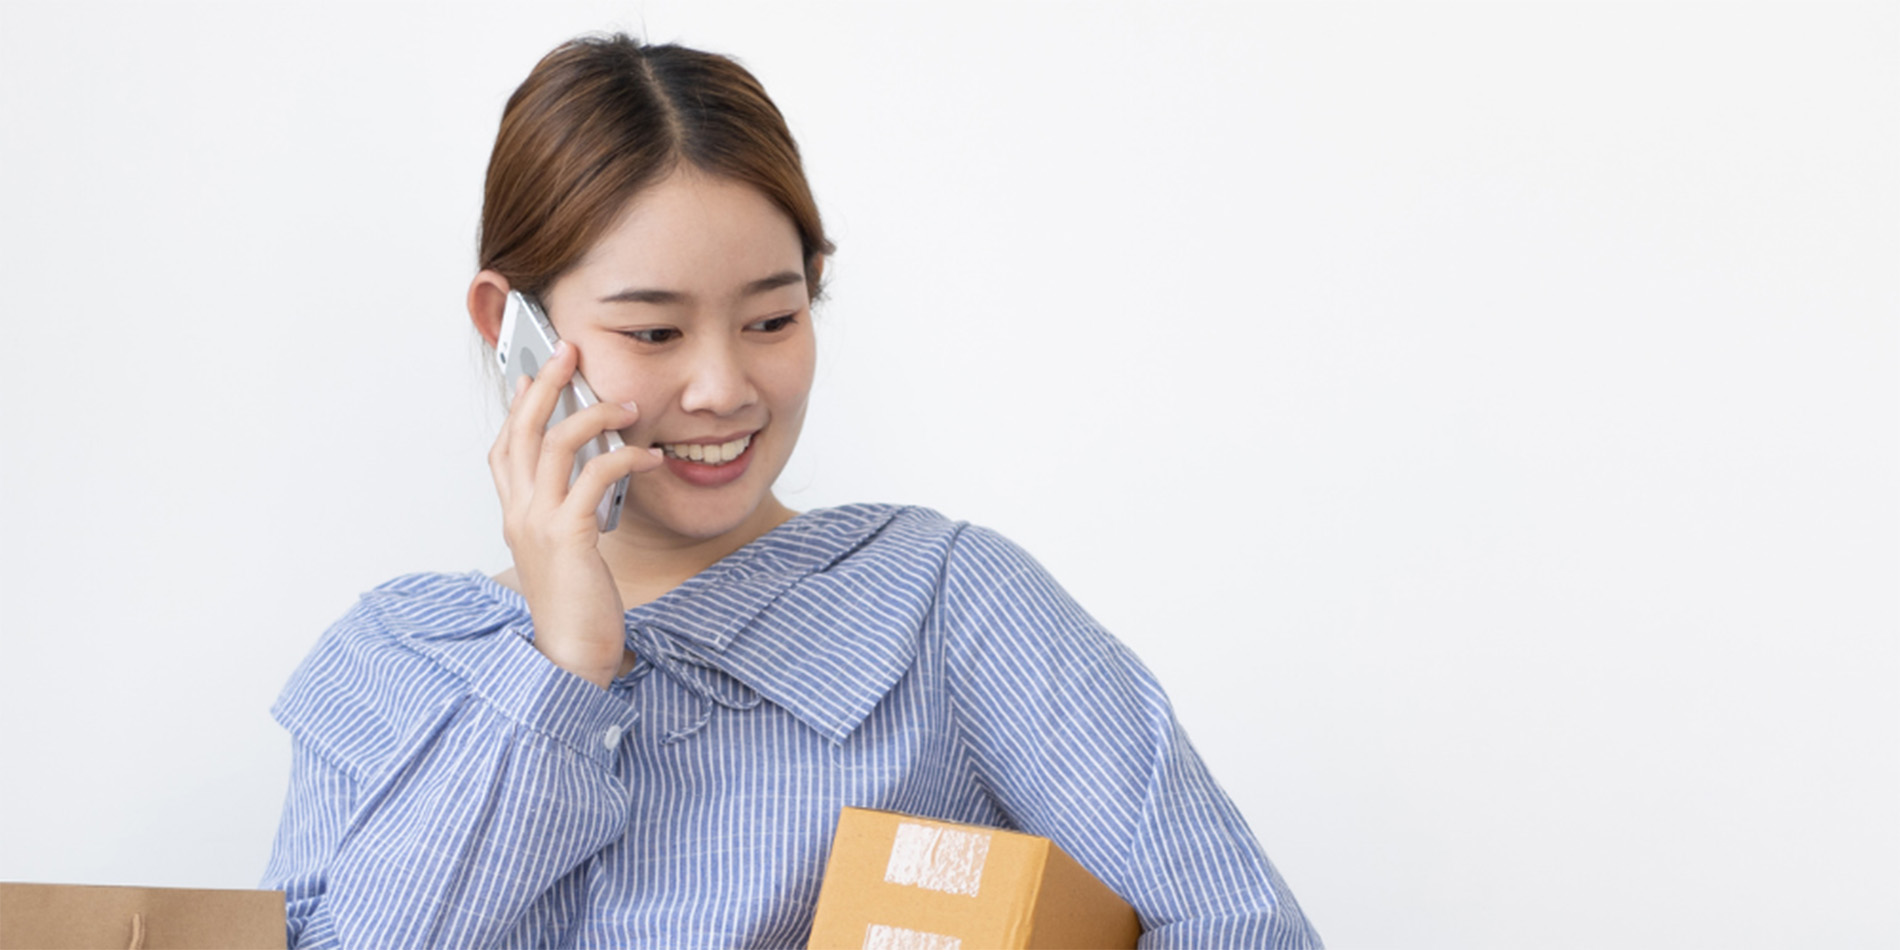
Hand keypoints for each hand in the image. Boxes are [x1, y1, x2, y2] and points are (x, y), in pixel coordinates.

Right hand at [488, 340, 664, 687]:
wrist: (570, 658)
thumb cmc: (577, 608)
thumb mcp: (567, 552)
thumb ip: (571, 514)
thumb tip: (595, 478)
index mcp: (515, 516)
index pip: (505, 449)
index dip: (518, 408)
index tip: (534, 374)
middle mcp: (519, 513)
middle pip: (522, 431)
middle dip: (545, 385)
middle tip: (568, 350)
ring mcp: (539, 522)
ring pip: (556, 444)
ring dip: (594, 414)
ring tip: (629, 405)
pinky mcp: (569, 535)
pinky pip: (595, 475)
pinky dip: (625, 456)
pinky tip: (651, 456)